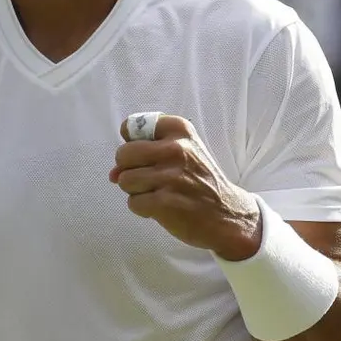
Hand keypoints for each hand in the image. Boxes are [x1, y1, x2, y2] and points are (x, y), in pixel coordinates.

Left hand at [112, 114, 260, 260]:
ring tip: (158, 193)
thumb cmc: (200, 180)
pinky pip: (133, 202)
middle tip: (150, 178)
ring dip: (136, 191)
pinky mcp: (165, 202)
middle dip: (129, 169)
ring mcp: (170, 176)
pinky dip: (142, 208)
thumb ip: (147, 152)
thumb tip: (112, 174)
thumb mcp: (184, 151)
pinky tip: (162, 207)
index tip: (147, 155)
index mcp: (179, 129)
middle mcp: (176, 149)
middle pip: (123, 154)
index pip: (131, 126)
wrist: (227, 214)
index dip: (132, 144)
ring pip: (124, 180)